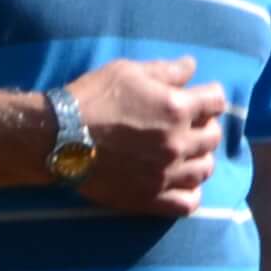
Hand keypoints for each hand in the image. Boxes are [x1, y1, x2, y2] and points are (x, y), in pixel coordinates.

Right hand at [61, 57, 225, 217]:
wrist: (53, 139)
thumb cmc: (89, 99)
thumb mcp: (126, 72)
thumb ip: (165, 70)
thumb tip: (192, 66)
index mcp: (177, 108)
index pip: (217, 100)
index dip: (207, 97)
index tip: (195, 98)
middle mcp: (177, 142)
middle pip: (214, 136)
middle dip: (203, 127)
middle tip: (184, 126)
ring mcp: (165, 173)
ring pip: (205, 169)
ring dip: (198, 159)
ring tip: (181, 155)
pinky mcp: (149, 197)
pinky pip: (187, 203)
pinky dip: (189, 194)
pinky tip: (177, 183)